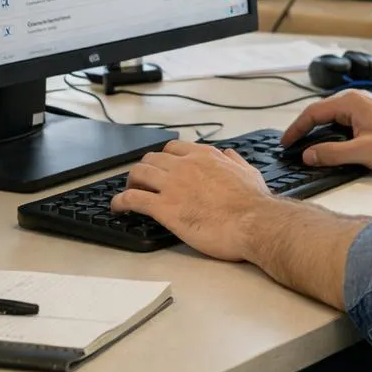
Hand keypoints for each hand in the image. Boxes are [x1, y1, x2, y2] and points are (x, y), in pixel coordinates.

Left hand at [111, 141, 272, 260]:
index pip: (172, 148)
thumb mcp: (249, 173)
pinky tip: (117, 207)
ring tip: (128, 191)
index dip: (162, 158)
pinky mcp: (165, 208)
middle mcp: (185, 166)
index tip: (159, 167)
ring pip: (139, 174)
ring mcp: (173, 186)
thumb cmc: (254, 203)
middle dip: (143, 169)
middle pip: (151, 159)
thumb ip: (236, 161)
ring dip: (130, 182)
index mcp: (204, 156)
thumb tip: (230, 154)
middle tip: (141, 181)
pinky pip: (133, 198)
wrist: (254, 223)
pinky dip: (120, 201)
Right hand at [281, 90, 371, 172]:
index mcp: (350, 103)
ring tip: (305, 147)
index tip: (285, 142)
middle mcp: (354, 100)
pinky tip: (329, 145)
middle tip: (291, 146)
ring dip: (318, 131)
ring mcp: (362, 107)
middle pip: (320, 113)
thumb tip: (308, 155)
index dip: (296, 129)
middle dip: (304, 129)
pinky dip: (330, 132)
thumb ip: (332, 153)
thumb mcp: (363, 152)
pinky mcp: (368, 116)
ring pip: (331, 118)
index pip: (313, 113)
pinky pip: (342, 121)